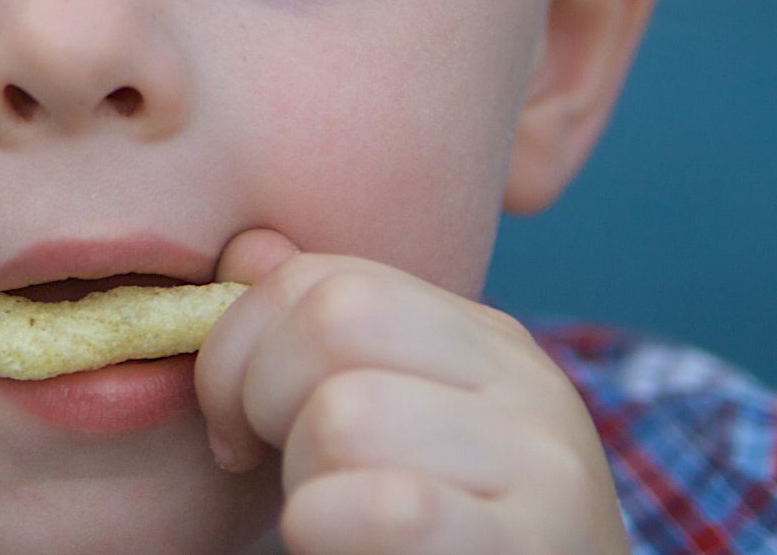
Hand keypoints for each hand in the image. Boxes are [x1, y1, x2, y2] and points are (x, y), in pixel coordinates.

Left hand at [197, 231, 628, 554]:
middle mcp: (526, 383)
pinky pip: (384, 506)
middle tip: (269, 472)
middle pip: (335, 319)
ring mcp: (542, 465)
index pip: (326, 278)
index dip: (242, 341)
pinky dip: (325, 528)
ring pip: (345, 414)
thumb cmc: (427, 541)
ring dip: (302, 485)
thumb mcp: (377, 431)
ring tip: (335, 523)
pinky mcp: (531, 543)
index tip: (233, 424)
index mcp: (484, 342)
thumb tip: (248, 251)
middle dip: (262, 397)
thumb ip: (317, 345)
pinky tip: (343, 548)